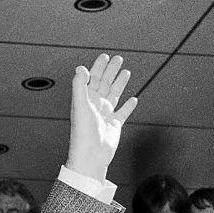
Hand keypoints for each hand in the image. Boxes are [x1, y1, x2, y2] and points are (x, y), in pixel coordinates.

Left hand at [65, 54, 138, 180]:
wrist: (91, 156)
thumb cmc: (83, 133)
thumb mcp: (80, 105)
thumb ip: (80, 85)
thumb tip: (80, 68)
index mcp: (86, 100)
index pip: (92, 79)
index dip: (98, 67)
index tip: (105, 56)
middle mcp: (95, 105)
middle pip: (104, 83)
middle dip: (111, 71)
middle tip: (118, 59)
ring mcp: (105, 115)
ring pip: (114, 95)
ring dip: (119, 83)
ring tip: (126, 72)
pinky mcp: (114, 125)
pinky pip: (123, 113)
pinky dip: (128, 106)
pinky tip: (133, 99)